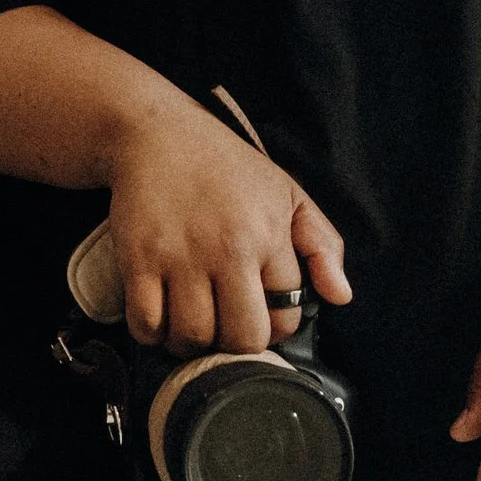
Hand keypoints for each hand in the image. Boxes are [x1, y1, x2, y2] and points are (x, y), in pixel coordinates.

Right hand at [105, 100, 350, 351]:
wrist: (158, 134)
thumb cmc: (226, 167)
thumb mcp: (287, 194)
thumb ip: (321, 245)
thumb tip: (340, 296)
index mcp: (269, 234)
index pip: (286, 315)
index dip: (276, 326)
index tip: (260, 316)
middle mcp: (228, 248)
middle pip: (241, 337)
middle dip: (236, 346)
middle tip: (225, 330)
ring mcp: (181, 255)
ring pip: (192, 337)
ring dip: (192, 344)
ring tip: (193, 326)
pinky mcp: (139, 258)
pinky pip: (146, 323)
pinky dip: (152, 334)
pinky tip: (160, 319)